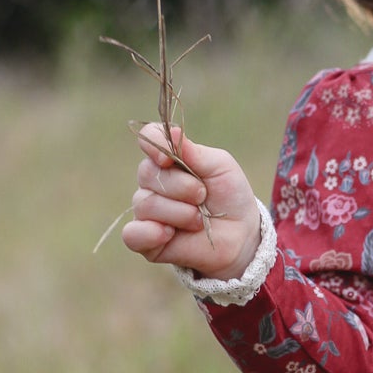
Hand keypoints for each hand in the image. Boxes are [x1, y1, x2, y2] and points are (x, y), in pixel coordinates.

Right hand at [123, 123, 262, 278]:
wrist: (240, 234)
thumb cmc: (229, 196)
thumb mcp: (220, 167)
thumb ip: (194, 152)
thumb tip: (171, 132)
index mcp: (169, 159)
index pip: (149, 139)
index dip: (154, 144)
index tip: (168, 158)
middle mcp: (153, 183)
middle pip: (148, 174)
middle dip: (182, 187)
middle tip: (203, 197)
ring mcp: (147, 212)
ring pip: (145, 204)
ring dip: (179, 213)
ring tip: (199, 220)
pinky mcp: (146, 240)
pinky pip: (132, 234)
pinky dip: (149, 233)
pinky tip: (168, 234)